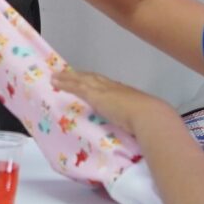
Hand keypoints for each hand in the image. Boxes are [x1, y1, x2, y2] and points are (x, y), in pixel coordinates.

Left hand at [51, 66, 168, 141]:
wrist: (148, 115)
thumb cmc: (148, 119)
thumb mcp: (140, 117)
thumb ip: (136, 120)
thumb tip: (137, 129)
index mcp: (123, 92)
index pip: (106, 84)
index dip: (95, 81)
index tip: (88, 80)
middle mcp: (113, 86)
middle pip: (92, 77)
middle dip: (80, 75)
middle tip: (67, 73)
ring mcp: (103, 89)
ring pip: (81, 79)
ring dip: (68, 77)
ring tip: (56, 76)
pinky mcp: (94, 94)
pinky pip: (75, 86)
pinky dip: (65, 83)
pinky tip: (55, 82)